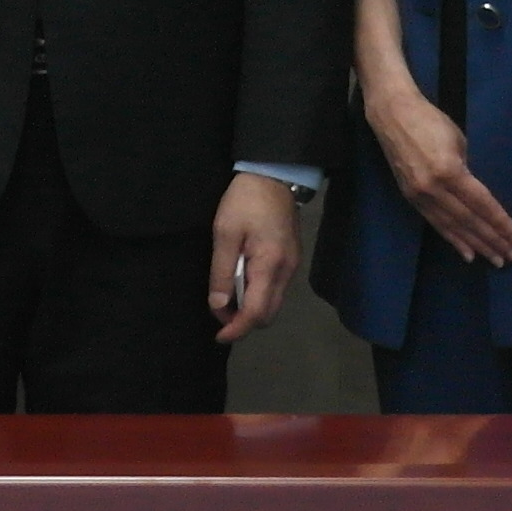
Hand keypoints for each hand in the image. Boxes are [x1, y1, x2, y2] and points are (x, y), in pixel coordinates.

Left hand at [205, 172, 306, 345]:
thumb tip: (218, 305)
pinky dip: (258, 294)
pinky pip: (275, 289)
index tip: (219, 336)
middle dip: (244, 321)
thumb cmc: (245, 201)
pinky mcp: (291, 258)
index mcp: (270, 265)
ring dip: (251, 308)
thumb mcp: (225, 233)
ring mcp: (292, 265)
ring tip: (227, 296)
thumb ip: (222, 272)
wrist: (273, 174)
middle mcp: (287, 271)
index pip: (256, 312)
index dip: (237, 328)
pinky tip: (242, 282)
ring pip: (273, 303)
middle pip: (268, 314)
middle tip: (219, 313)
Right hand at [362, 82, 511, 265]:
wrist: (392, 115)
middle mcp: (434, 189)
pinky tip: (467, 253)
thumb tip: (477, 196)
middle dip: (493, 240)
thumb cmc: (431, 121)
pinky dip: (453, 239)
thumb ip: (467, 172)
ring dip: (476, 245)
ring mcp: (420, 196)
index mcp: (449, 171)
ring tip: (496, 260)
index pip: (482, 204)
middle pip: (469, 220)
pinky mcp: (410, 198)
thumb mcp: (458, 142)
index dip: (500, 223)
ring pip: (453, 227)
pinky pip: (436, 224)